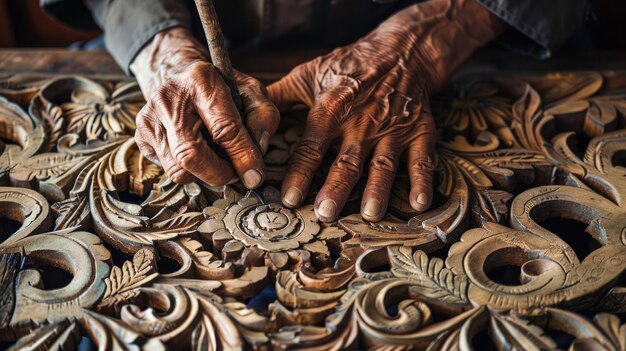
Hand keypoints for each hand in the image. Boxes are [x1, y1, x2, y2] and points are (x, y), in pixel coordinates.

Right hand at [131, 28, 278, 187]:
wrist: (181, 76)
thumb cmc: (221, 88)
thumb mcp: (251, 92)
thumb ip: (263, 117)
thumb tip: (258, 152)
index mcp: (200, 80)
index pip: (223, 129)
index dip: (242, 156)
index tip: (254, 175)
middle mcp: (168, 97)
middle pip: (190, 155)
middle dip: (218, 174)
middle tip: (235, 174)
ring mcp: (149, 117)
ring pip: (177, 169)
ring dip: (204, 174)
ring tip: (217, 159)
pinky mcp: (142, 135)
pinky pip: (167, 169)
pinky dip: (188, 170)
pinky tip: (198, 152)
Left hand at [268, 0, 504, 221]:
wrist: (400, 52)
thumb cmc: (349, 66)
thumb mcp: (309, 74)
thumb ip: (278, 96)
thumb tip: (245, 113)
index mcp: (331, 110)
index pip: (312, 147)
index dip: (300, 173)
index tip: (289, 198)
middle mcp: (361, 123)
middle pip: (347, 160)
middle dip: (336, 187)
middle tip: (325, 212)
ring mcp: (392, 129)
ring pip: (382, 164)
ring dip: (377, 189)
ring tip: (370, 213)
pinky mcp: (419, 131)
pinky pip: (421, 158)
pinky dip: (422, 181)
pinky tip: (419, 203)